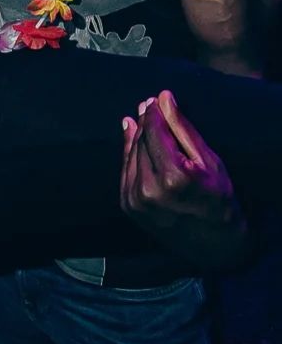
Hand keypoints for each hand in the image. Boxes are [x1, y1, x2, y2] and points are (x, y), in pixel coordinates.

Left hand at [120, 91, 248, 268]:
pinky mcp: (127, 205)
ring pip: (131, 154)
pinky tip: (131, 135)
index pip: (155, 131)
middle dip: (145, 121)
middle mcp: (150, 189)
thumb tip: (163, 98)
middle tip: (148, 103)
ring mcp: (135, 199)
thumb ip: (182, 129)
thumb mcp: (209, 161)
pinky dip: (129, 152)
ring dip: (135, 134)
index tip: (155, 97)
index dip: (154, 112)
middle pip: (141, 141)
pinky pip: (125, 169)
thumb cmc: (219, 200)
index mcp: (174, 177)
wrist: (214, 246)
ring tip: (139, 117)